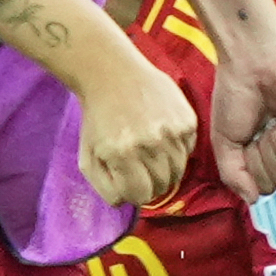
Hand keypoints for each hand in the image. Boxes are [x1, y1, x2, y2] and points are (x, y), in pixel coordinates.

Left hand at [77, 59, 199, 207]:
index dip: (133, 192)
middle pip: (162, 187)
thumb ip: (104, 188)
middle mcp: (149, 144)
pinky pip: (188, 152)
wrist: (112, 72)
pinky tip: (161, 135)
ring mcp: (171, 132)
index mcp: (122, 154)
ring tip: (150, 152)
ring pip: (178, 172)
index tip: (128, 181)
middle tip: (139, 166)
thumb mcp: (88, 157)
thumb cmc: (97, 118)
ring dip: (165, 169)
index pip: (140, 196)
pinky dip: (177, 150)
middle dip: (150, 183)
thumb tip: (127, 202)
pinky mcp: (187, 120)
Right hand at [210, 38, 275, 200]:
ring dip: (267, 152)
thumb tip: (252, 201)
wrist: (248, 65)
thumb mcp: (223, 143)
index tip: (239, 147)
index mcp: (259, 153)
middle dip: (256, 163)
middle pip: (272, 184)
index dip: (246, 173)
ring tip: (266, 126)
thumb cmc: (233, 96)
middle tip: (253, 135)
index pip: (258, 186)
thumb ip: (233, 176)